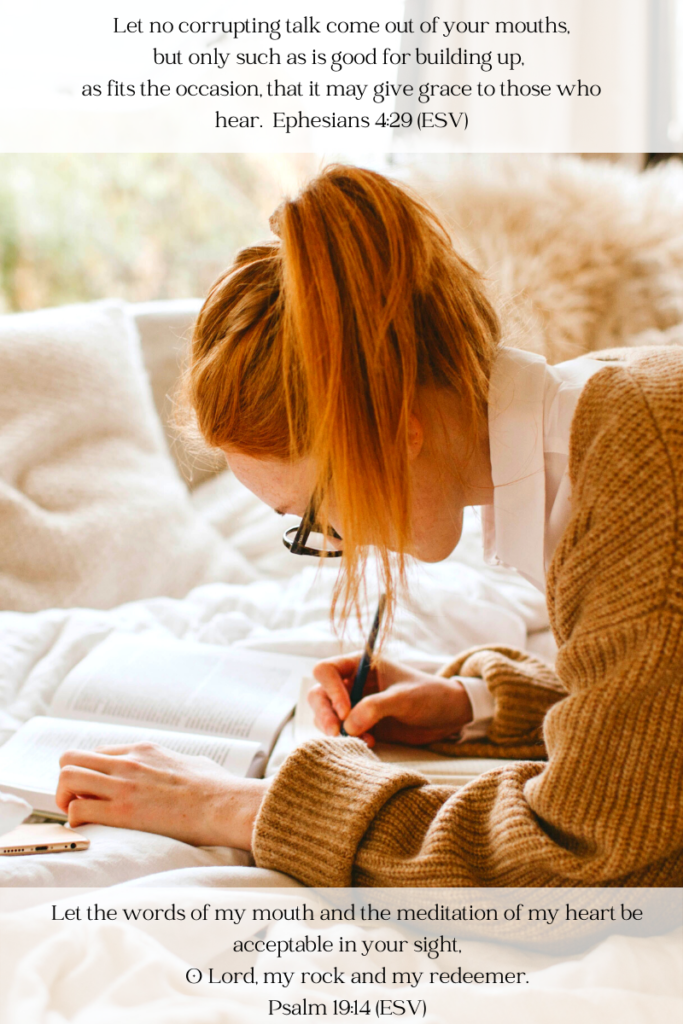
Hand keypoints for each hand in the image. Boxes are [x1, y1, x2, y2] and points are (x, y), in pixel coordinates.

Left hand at [56, 742, 269, 849]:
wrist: (225, 804)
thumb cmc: (217, 787)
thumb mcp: (192, 761)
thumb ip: (175, 763)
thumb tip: (183, 769)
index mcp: (143, 750)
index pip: (96, 753)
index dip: (91, 773)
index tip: (96, 791)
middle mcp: (128, 762)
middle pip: (70, 758)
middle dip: (67, 780)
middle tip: (77, 801)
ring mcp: (124, 785)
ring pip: (66, 778)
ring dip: (64, 798)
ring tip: (77, 814)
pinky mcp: (123, 812)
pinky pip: (78, 811)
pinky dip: (76, 822)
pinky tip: (90, 830)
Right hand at [308, 655, 473, 746]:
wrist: (448, 715)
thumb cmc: (429, 695)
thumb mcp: (405, 698)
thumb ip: (376, 707)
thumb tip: (347, 724)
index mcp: (360, 665)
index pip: (326, 670)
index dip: (330, 690)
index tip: (345, 711)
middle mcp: (353, 683)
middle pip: (319, 694)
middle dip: (324, 714)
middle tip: (336, 733)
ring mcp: (355, 704)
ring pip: (326, 715)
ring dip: (335, 730)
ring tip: (362, 739)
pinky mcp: (361, 724)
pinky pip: (341, 732)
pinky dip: (348, 740)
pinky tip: (370, 743)